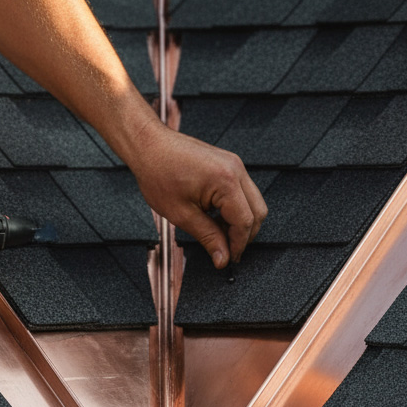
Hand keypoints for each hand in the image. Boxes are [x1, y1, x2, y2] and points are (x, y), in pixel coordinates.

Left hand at [128, 121, 266, 267]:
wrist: (149, 145)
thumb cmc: (158, 174)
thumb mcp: (182, 214)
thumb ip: (208, 238)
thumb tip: (223, 259)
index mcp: (226, 182)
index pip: (245, 222)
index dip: (238, 245)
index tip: (228, 260)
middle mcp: (236, 170)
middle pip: (257, 212)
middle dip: (245, 235)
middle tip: (226, 251)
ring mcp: (234, 164)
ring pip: (253, 202)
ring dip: (240, 222)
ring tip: (218, 234)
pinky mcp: (228, 163)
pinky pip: (243, 191)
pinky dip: (235, 208)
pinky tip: (216, 218)